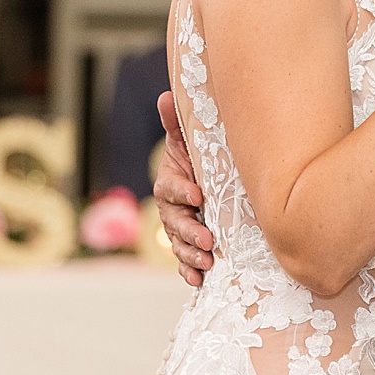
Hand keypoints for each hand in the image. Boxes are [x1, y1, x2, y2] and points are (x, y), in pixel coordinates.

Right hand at [153, 91, 213, 286]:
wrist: (203, 182)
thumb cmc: (196, 159)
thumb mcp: (187, 141)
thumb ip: (176, 123)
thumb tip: (166, 94)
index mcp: (169, 183)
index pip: (171, 188)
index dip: (182, 191)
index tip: (198, 195)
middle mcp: (170, 209)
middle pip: (175, 222)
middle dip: (190, 231)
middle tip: (208, 239)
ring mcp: (178, 229)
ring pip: (179, 245)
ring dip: (191, 255)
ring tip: (208, 261)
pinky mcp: (187, 246)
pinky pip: (184, 262)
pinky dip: (189, 271)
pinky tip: (198, 280)